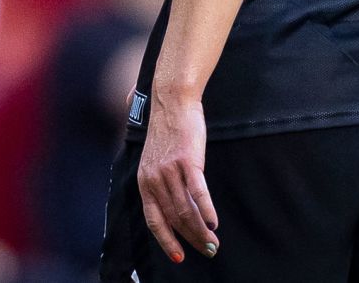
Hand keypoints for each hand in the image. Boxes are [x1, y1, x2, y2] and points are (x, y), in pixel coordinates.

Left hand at [137, 94, 218, 262]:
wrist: (172, 100)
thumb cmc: (168, 127)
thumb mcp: (155, 157)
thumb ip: (157, 177)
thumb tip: (164, 194)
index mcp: (144, 180)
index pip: (154, 220)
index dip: (166, 241)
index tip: (178, 257)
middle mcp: (154, 179)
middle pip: (174, 219)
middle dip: (190, 240)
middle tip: (207, 251)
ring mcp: (170, 170)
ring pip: (186, 211)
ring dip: (201, 231)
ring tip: (213, 243)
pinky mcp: (187, 161)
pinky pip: (198, 193)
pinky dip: (206, 211)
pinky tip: (214, 223)